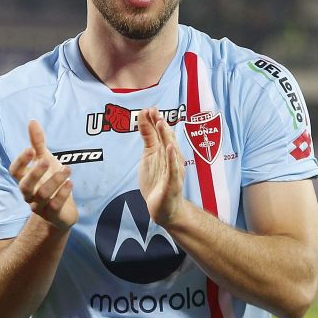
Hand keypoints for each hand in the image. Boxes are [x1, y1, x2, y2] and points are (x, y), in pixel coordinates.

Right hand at [9, 120, 77, 229]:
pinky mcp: (52, 214)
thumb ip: (37, 143)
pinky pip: (54, 206)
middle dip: (34, 173)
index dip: (20, 161)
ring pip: (42, 195)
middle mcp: (29, 193)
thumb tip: (32, 121)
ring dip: (55, 181)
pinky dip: (62, 194)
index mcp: (25, 179)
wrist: (61, 211)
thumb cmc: (49, 181)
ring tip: (68, 169)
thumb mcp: (44, 160)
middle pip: (24, 186)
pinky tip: (70, 183)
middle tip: (46, 161)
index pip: (14, 171)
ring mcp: (39, 205)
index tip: (30, 149)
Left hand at [138, 107, 186, 224]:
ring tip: (162, 123)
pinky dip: (172, 158)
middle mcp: (171, 159)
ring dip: (167, 137)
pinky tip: (170, 148)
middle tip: (155, 111)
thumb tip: (144, 117)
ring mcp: (173, 171)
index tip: (149, 108)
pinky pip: (173, 169)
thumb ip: (149, 137)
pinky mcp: (172, 184)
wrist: (165, 209)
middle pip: (167, 139)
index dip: (155, 121)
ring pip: (170, 151)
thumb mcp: (149, 156)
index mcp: (165, 152)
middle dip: (161, 125)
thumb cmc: (158, 182)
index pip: (160, 133)